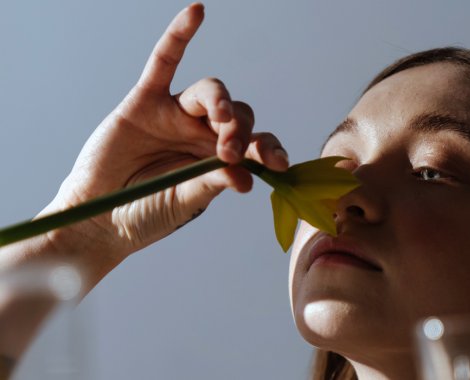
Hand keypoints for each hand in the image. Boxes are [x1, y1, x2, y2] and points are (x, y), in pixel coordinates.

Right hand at [41, 3, 288, 267]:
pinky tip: (196, 12)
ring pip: (210, 91)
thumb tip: (248, 178)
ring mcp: (175, 115)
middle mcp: (202, 135)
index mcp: (218, 160)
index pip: (255, 144)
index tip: (279, 163)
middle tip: (230, 152)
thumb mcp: (185, 201)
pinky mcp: (145, 101)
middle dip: (240, 130)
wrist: (100, 219)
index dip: (269, 148)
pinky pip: (164, 62)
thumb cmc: (146, 215)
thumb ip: (213, 183)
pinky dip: (178, 37)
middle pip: (237, 114)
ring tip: (219, 120)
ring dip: (220, 102)